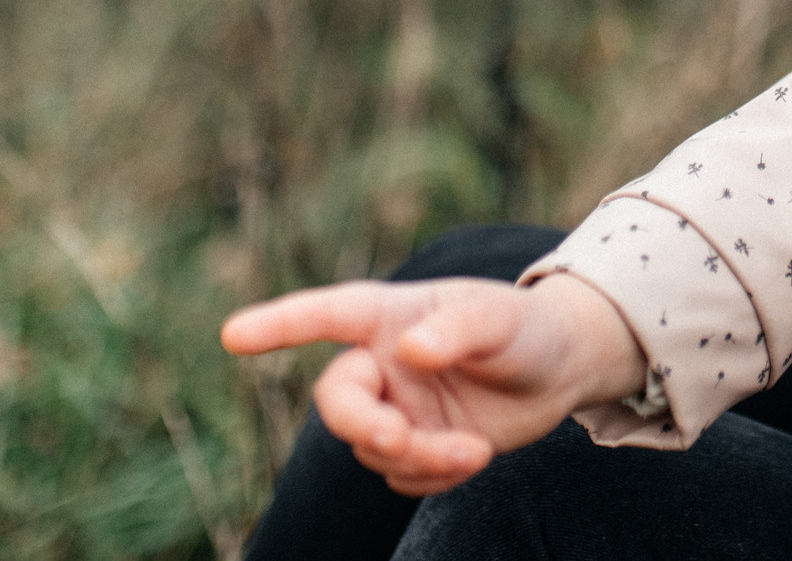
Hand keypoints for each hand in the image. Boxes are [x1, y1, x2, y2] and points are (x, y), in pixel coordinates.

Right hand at [221, 275, 645, 495]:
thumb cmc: (524, 326)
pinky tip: (472, 458)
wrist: (559, 369)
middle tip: (398, 437)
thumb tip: (410, 350)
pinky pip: (400, 475)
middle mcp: (381, 362)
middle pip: (338, 401)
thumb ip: (458, 329)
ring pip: (373, 448)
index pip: (326, 315)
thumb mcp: (501, 318)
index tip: (232, 335)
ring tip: (473, 450)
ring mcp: (394, 406)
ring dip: (417, 457)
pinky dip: (431, 476)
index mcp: (390, 315)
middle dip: (361, 425)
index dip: (279, 324)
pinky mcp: (414, 445)